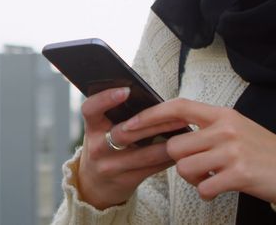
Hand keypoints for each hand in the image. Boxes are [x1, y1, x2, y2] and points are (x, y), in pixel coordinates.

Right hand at [75, 88, 190, 209]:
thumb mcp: (101, 131)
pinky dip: (168, 157)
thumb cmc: (104, 147)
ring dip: (168, 142)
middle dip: (153, 122)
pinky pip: (152, 168)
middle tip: (176, 113)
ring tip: (185, 130)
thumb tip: (152, 99)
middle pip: (124, 133)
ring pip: (144, 154)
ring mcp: (111, 167)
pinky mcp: (126, 181)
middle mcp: (97, 148)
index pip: (90, 109)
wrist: (95, 186)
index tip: (126, 90)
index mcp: (92, 128)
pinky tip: (181, 148)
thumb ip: (117, 116)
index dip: (105, 98)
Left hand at [115, 98, 275, 203]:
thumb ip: (208, 127)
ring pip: (185, 168)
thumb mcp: (236, 128)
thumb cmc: (263, 150)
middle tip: (198, 166)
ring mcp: (232, 151)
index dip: (151, 115)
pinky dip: (207, 192)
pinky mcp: (239, 174)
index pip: (178, 107)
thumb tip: (174, 131)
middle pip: (176, 145)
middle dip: (180, 161)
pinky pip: (203, 187)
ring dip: (193, 178)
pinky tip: (219, 188)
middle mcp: (225, 129)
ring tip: (211, 177)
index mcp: (222, 114)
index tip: (131, 125)